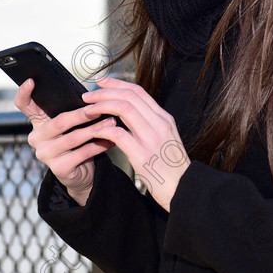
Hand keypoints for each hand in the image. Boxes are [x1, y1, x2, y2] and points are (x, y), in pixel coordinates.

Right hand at [14, 78, 115, 205]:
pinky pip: (81, 153)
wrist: (81, 172)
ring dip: (95, 129)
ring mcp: (45, 154)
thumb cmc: (77, 140)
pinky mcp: (58, 168)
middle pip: (59, 121)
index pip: (23, 104)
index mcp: (37, 121)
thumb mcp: (71, 123)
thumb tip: (89, 93)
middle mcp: (36, 137)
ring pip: (73, 138)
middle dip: (82, 114)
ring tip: (111, 122)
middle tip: (101, 107)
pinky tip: (110, 139)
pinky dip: (98, 145)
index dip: (24, 92)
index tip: (31, 80)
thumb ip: (72, 108)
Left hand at [81, 76, 190, 211]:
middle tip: (88, 96)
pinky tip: (96, 131)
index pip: (138, 92)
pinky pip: (119, 134)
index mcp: (163, 118)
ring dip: (103, 106)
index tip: (101, 82)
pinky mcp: (142, 156)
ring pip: (124, 109)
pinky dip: (105, 129)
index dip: (117, 84)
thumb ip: (149, 123)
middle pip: (129, 96)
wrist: (184, 190)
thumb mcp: (165, 138)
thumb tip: (128, 111)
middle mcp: (159, 124)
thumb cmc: (171, 167)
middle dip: (105, 92)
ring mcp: (152, 139)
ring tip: (88, 110)